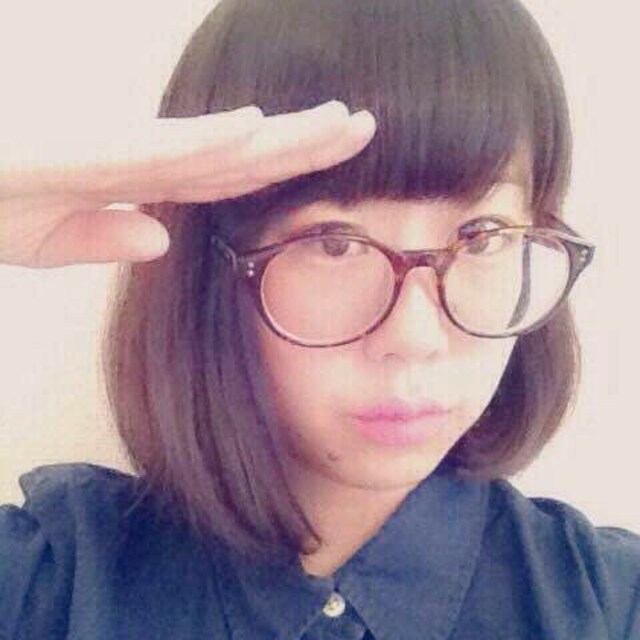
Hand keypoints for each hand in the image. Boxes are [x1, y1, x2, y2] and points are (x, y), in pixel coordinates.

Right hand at [0, 101, 375, 267]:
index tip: (338, 155)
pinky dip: (204, 140)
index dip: (287, 165)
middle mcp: (142, 161)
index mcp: (140, 182)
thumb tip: (159, 240)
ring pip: (215, 147)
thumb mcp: (47, 240)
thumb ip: (104, 237)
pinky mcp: (80, 153)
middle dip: (307, 142)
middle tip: (369, 125)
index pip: (231, 176)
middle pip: (241, 155)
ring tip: (343, 120)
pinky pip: (153, 150)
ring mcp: (115, 153)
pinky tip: (253, 128)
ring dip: (280, 135)